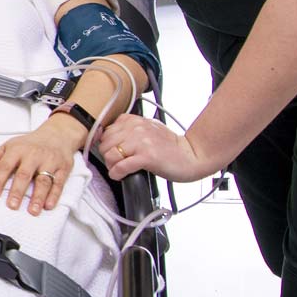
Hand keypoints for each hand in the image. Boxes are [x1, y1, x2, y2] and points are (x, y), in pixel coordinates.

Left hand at [0, 116, 80, 214]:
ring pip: (43, 181)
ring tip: (32, 211)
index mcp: (17, 150)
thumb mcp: (10, 145)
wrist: (57, 134)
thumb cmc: (30, 143)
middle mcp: (33, 155)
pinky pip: (59, 183)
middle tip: (12, 205)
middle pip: (24, 174)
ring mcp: (50, 161)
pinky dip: (54, 195)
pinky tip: (48, 206)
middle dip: (18, 191)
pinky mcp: (63, 168)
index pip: (5, 166)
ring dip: (38, 197)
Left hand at [98, 113, 215, 182]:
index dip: (107, 145)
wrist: (192, 155)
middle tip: (118, 163)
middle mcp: (135, 128)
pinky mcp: (146, 157)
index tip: (113, 152)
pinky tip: (121, 175)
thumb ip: (128, 130)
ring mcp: (141, 142)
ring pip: (109, 155)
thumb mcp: (147, 129)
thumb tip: (106, 137)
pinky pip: (120, 166)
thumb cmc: (170, 146)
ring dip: (112, 166)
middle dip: (108, 156)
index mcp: (134, 120)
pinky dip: (117, 173)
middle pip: (104, 144)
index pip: (105, 132)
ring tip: (120, 169)